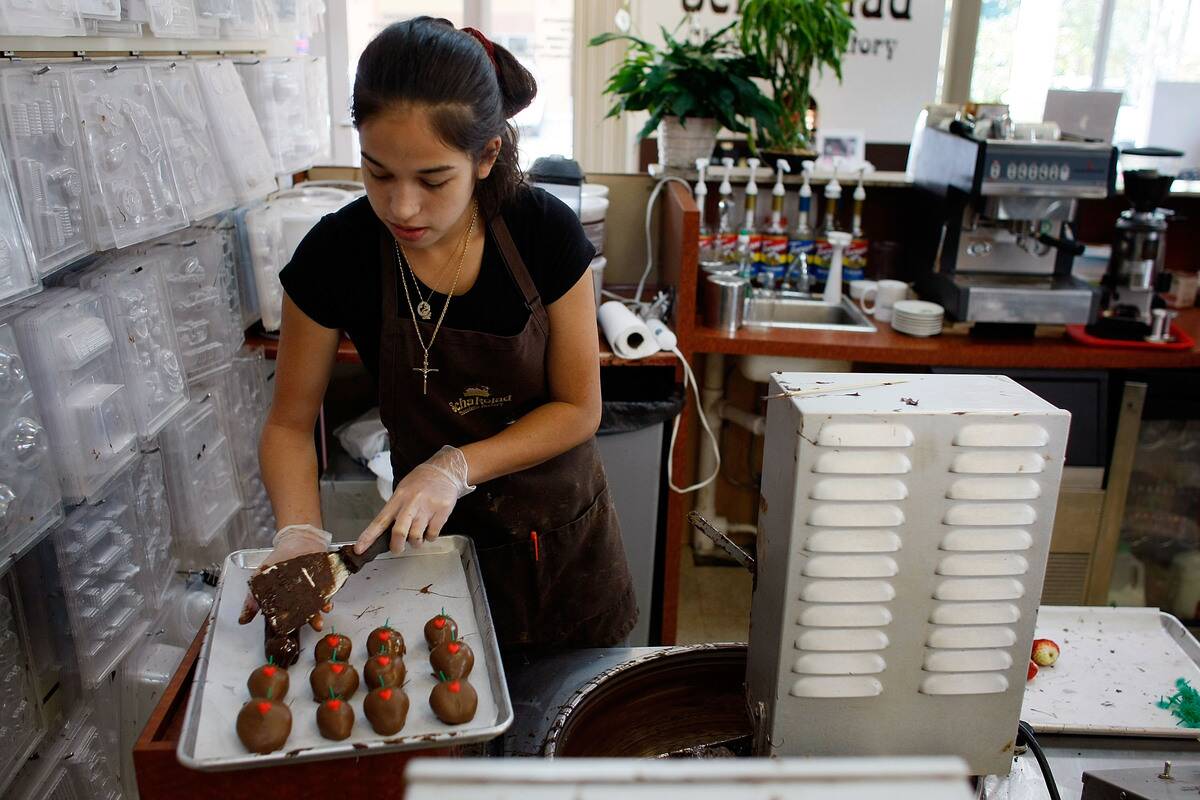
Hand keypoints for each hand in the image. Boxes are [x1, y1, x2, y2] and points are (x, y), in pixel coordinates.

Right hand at [239, 524, 333, 629]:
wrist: (296, 540)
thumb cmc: (278, 560)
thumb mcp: (260, 578)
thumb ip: (252, 599)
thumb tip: (243, 619)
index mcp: (285, 601)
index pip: (287, 617)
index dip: (289, 625)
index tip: (290, 630)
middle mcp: (300, 599)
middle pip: (306, 613)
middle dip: (312, 620)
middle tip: (316, 625)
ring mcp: (313, 590)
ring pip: (318, 604)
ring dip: (322, 610)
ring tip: (324, 611)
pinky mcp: (325, 582)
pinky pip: (328, 591)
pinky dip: (329, 595)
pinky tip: (328, 599)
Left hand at [355, 445, 473, 554]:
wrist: (444, 471)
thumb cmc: (421, 482)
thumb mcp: (402, 490)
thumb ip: (395, 510)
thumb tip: (386, 533)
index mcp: (398, 498)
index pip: (379, 521)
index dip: (368, 536)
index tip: (359, 549)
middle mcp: (411, 503)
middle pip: (399, 531)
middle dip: (396, 546)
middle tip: (397, 549)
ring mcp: (427, 508)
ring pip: (416, 536)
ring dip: (415, 543)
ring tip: (417, 537)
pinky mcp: (442, 511)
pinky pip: (433, 534)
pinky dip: (430, 538)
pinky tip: (429, 530)